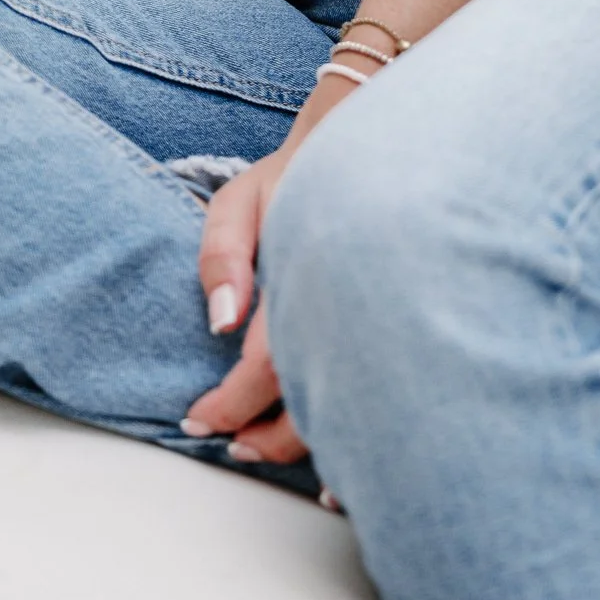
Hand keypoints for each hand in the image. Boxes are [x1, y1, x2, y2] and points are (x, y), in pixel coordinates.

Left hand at [180, 56, 364, 468]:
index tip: (200, 422)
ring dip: (312, 440)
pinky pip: (379, 387)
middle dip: (268, 438)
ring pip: (352, 405)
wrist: (372, 150)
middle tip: (235, 449)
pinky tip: (350, 449)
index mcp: (305, 276)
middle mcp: (348, 306)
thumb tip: (221, 326)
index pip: (265, 367)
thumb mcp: (241, 201)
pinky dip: (359, 424)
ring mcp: (381, 318)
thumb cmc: (295, 179)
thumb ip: (221, 256)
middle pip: (313, 403)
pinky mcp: (399, 324)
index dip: (230, 406)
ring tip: (269, 450)